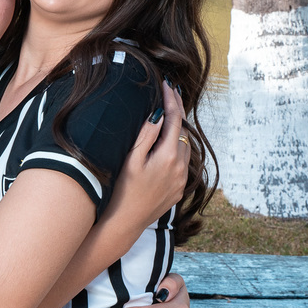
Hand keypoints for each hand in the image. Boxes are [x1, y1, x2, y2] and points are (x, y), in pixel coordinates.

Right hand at [109, 82, 190, 230]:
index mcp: (169, 156)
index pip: (175, 119)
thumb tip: (158, 114)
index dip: (172, 99)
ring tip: (168, 116)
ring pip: (185, 147)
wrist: (126, 223)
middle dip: (177, 112)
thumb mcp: (131, 159)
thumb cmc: (123, 190)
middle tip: (169, 93)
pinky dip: (176, 149)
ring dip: (178, 131)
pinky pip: (182, 163)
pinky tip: (166, 146)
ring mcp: (182, 180)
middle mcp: (181, 167)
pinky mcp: (178, 189)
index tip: (167, 84)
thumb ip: (147, 135)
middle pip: (183, 131)